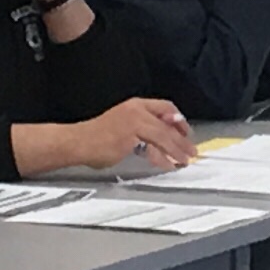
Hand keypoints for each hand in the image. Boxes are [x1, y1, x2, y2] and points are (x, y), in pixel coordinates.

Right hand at [68, 98, 198, 172]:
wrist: (78, 141)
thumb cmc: (97, 137)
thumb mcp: (125, 127)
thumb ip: (145, 131)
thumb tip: (165, 142)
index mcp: (135, 105)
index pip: (165, 107)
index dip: (179, 120)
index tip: (186, 132)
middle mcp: (136, 111)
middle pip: (168, 123)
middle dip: (182, 138)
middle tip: (191, 150)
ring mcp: (133, 122)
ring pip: (164, 135)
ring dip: (177, 149)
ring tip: (184, 159)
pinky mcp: (130, 137)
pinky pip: (153, 147)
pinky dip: (163, 157)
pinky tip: (168, 164)